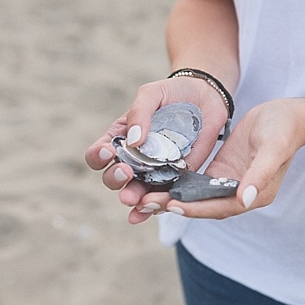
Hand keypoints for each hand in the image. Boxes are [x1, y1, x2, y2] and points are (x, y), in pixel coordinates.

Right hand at [85, 76, 231, 222]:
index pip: (98, 154)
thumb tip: (134, 140)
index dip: (98, 157)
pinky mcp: (176, 178)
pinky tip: (149, 211)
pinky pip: (163, 196)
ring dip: (132, 198)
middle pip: (112, 178)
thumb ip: (139, 112)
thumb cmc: (172, 93)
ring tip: (134, 199)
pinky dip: (154, 207)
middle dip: (115, 179)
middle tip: (127, 172)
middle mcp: (133, 159)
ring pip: (135, 192)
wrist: (206, 98)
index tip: (109, 153)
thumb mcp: (152, 94)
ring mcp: (154, 171)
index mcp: (119, 138)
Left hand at [107, 98, 304, 222]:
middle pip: (200, 206)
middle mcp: (237, 195)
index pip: (217, 207)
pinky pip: (192, 181)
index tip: (170, 206)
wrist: (290, 115)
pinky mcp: (218, 171)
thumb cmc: (284, 129)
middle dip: (171, 206)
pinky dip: (173, 183)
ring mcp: (226, 184)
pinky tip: (150, 179)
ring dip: (167, 197)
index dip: (193, 208)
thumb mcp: (273, 149)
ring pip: (192, 196)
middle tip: (142, 204)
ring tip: (138, 196)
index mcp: (252, 195)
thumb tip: (243, 200)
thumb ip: (259, 175)